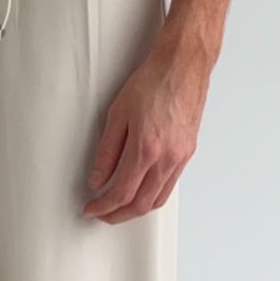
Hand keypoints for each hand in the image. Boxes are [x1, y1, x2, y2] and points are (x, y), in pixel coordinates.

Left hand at [82, 46, 208, 223]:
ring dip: (137, 209)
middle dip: (119, 215)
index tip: (91, 208)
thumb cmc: (152, 81)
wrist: (182, 65)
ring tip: (118, 206)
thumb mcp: (118, 113)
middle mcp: (168, 159)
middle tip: (102, 214)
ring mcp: (181, 158)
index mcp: (147, 149)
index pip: (123, 193)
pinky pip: (170, 185)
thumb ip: (107, 151)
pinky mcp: (188, 153)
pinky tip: (141, 189)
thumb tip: (97, 179)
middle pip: (142, 205)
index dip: (104, 206)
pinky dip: (153, 195)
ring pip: (158, 199)